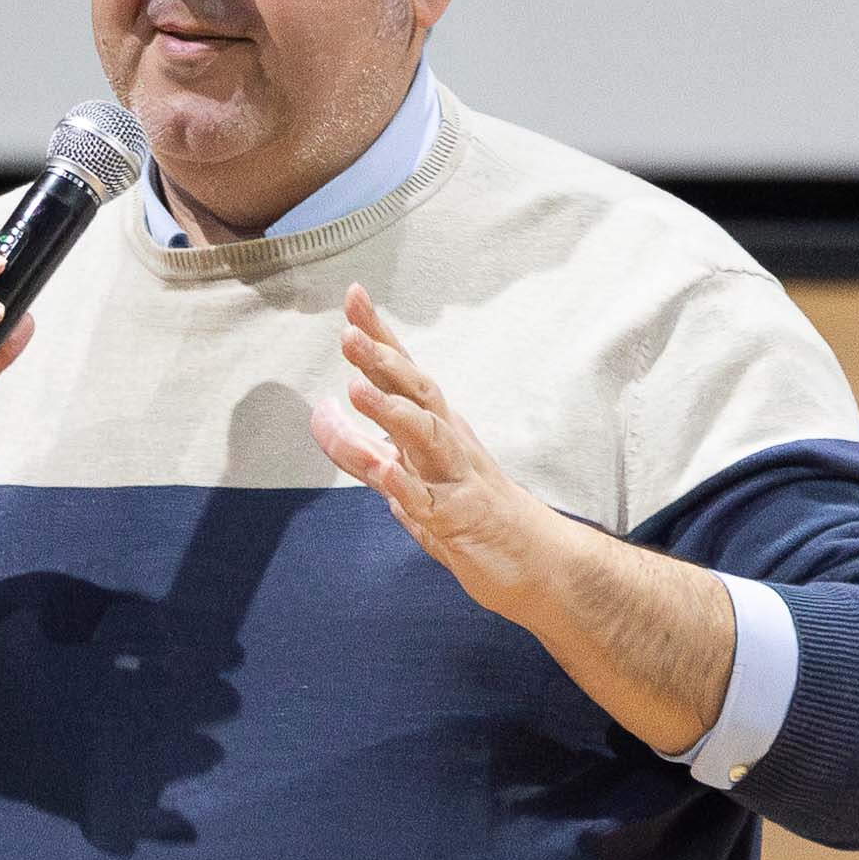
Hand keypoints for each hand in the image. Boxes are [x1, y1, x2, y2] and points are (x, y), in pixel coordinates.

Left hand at [307, 286, 563, 617]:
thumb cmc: (467, 513)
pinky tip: (384, 471)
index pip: (403, 375)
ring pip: (427, 439)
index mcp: (434, 429)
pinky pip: (431, 502)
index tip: (354, 294)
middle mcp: (449, 444)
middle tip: (348, 335)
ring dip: (392, 413)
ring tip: (357, 389)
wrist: (538, 564)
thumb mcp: (402, 477)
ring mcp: (458, 480)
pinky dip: (406, 486)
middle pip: (417, 394)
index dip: (379, 335)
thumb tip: (320, 410)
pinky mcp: (462, 521)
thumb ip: (357, 446)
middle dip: (383, 362)